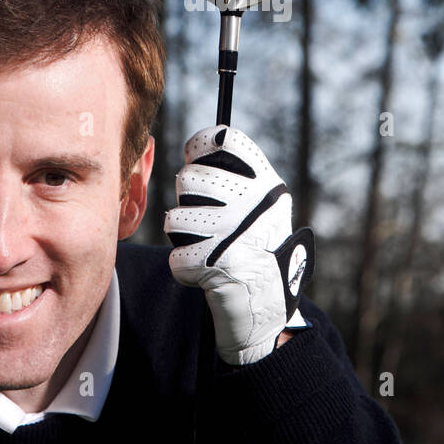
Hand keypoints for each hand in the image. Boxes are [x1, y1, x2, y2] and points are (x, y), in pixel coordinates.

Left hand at [164, 125, 313, 364]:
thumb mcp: (262, 205)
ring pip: (175, 218)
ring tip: (204, 245)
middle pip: (188, 179)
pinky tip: (204, 270)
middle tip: (204, 217)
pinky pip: (176, 257)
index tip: (196, 158)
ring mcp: (235, 233)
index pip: (224, 140)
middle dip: (187, 201)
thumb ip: (236, 177)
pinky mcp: (217, 264)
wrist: (269, 302)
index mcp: (266, 184)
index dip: (200, 147)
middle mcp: (253, 203)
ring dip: (183, 237)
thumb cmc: (258, 248)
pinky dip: (184, 269)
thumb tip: (195, 149)